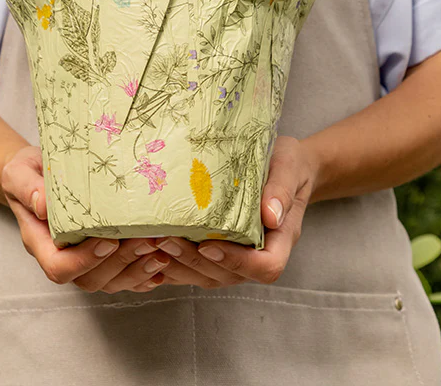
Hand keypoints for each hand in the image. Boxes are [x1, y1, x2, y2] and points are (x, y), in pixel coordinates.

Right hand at [1, 145, 166, 292]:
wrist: (34, 174)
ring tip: (162, 251)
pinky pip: (121, 275)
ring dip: (138, 271)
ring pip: (110, 282)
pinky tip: (163, 264)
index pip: (59, 268)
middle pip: (90, 279)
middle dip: (122, 263)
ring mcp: (82, 258)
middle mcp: (62, 256)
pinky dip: (143, 275)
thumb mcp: (20, 174)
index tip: (108, 241)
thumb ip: (29, 189)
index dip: (86, 261)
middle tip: (148, 241)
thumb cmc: (27, 173)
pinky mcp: (100, 254)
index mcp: (41, 242)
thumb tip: (43, 204)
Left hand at [105, 136, 317, 289]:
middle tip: (165, 240)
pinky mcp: (220, 250)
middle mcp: (258, 254)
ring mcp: (238, 256)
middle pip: (229, 275)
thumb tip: (271, 215)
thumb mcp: (289, 167)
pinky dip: (175, 265)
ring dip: (180, 266)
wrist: (285, 166)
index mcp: (280, 240)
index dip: (236, 262)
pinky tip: (151, 252)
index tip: (208, 245)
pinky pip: (198, 267)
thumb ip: (281, 190)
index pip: (265, 267)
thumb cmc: (288, 165)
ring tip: (153, 245)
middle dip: (195, 262)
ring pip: (209, 276)